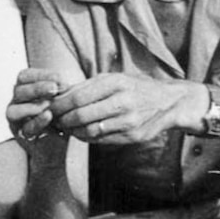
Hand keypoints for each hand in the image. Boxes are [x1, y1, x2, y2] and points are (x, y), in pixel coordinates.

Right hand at [7, 68, 65, 143]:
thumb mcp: (61, 99)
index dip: (40, 75)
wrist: (59, 142)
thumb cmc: (60, 114)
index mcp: (24, 90)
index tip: (60, 78)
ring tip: (48, 104)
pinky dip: (37, 121)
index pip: (24, 76)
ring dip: (32, 105)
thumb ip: (59, 90)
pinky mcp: (22, 136)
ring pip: (13, 111)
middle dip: (37, 88)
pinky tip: (49, 115)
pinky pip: (26, 128)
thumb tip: (63, 83)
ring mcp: (16, 121)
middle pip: (18, 91)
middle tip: (55, 88)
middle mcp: (16, 103)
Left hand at [47, 73, 202, 145]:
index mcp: (116, 82)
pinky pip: (102, 140)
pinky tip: (82, 133)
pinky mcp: (132, 136)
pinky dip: (87, 138)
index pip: (77, 96)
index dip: (59, 105)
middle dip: (63, 120)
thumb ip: (88, 86)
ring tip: (66, 128)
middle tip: (54, 121)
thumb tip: (58, 94)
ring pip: (90, 131)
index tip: (50, 108)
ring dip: (73, 132)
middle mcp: (123, 101)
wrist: (169, 102)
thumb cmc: (136, 88)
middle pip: (81, 115)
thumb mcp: (114, 78)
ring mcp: (129, 121)